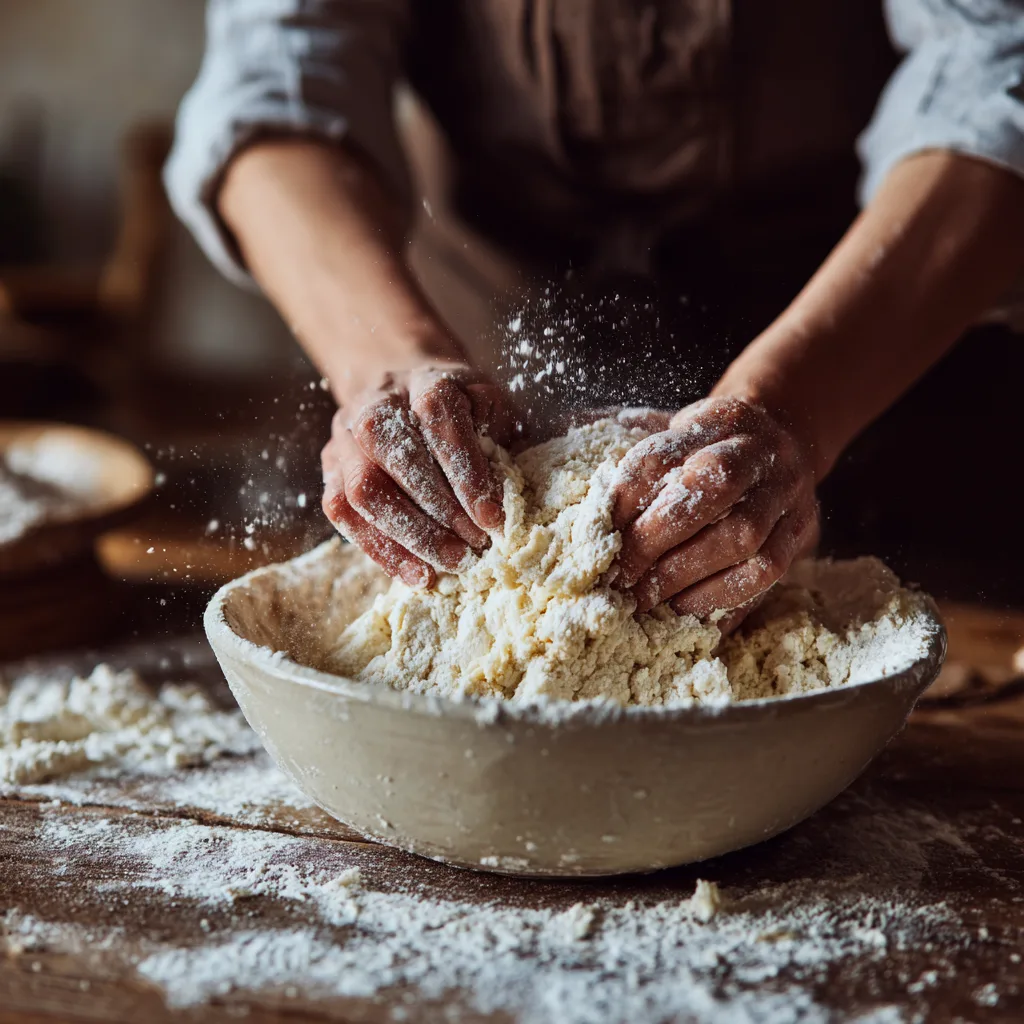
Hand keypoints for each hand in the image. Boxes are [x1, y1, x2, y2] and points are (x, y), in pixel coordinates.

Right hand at [322, 362, 517, 586]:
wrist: (404, 388)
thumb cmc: (460, 406)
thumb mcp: (491, 406)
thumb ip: (500, 433)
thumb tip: (508, 481)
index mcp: (424, 381)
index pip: (439, 419)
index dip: (466, 472)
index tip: (492, 517)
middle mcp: (376, 404)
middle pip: (395, 458)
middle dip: (440, 512)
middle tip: (476, 546)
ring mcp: (346, 438)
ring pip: (362, 490)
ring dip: (410, 535)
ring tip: (451, 562)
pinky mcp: (331, 470)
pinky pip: (343, 514)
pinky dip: (382, 550)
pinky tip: (418, 573)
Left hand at [611, 396, 818, 622]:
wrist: (781, 448)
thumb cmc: (708, 449)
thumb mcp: (675, 433)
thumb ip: (635, 457)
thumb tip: (577, 480)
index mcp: (719, 419)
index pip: (663, 454)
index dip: (627, 496)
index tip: (600, 532)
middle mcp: (761, 451)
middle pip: (711, 487)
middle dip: (656, 537)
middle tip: (620, 574)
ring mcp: (788, 493)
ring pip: (742, 535)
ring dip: (685, 573)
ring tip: (645, 598)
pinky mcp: (801, 531)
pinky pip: (767, 573)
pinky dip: (721, 596)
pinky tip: (684, 609)